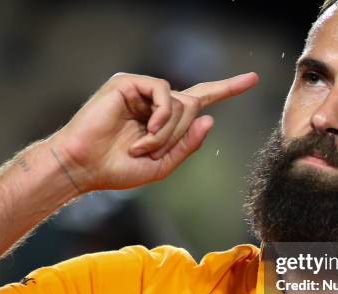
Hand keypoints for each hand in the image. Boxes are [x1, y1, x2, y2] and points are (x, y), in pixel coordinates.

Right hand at [48, 72, 258, 191]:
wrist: (84, 167)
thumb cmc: (117, 169)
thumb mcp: (162, 165)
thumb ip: (187, 145)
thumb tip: (209, 118)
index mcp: (164, 119)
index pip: (201, 98)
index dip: (227, 89)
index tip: (253, 79)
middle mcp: (155, 101)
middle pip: (193, 107)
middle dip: (178, 135)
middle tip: (151, 152)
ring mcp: (142, 90)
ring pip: (179, 102)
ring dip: (167, 131)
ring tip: (142, 145)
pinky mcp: (128, 83)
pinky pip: (163, 92)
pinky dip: (160, 116)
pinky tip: (145, 130)